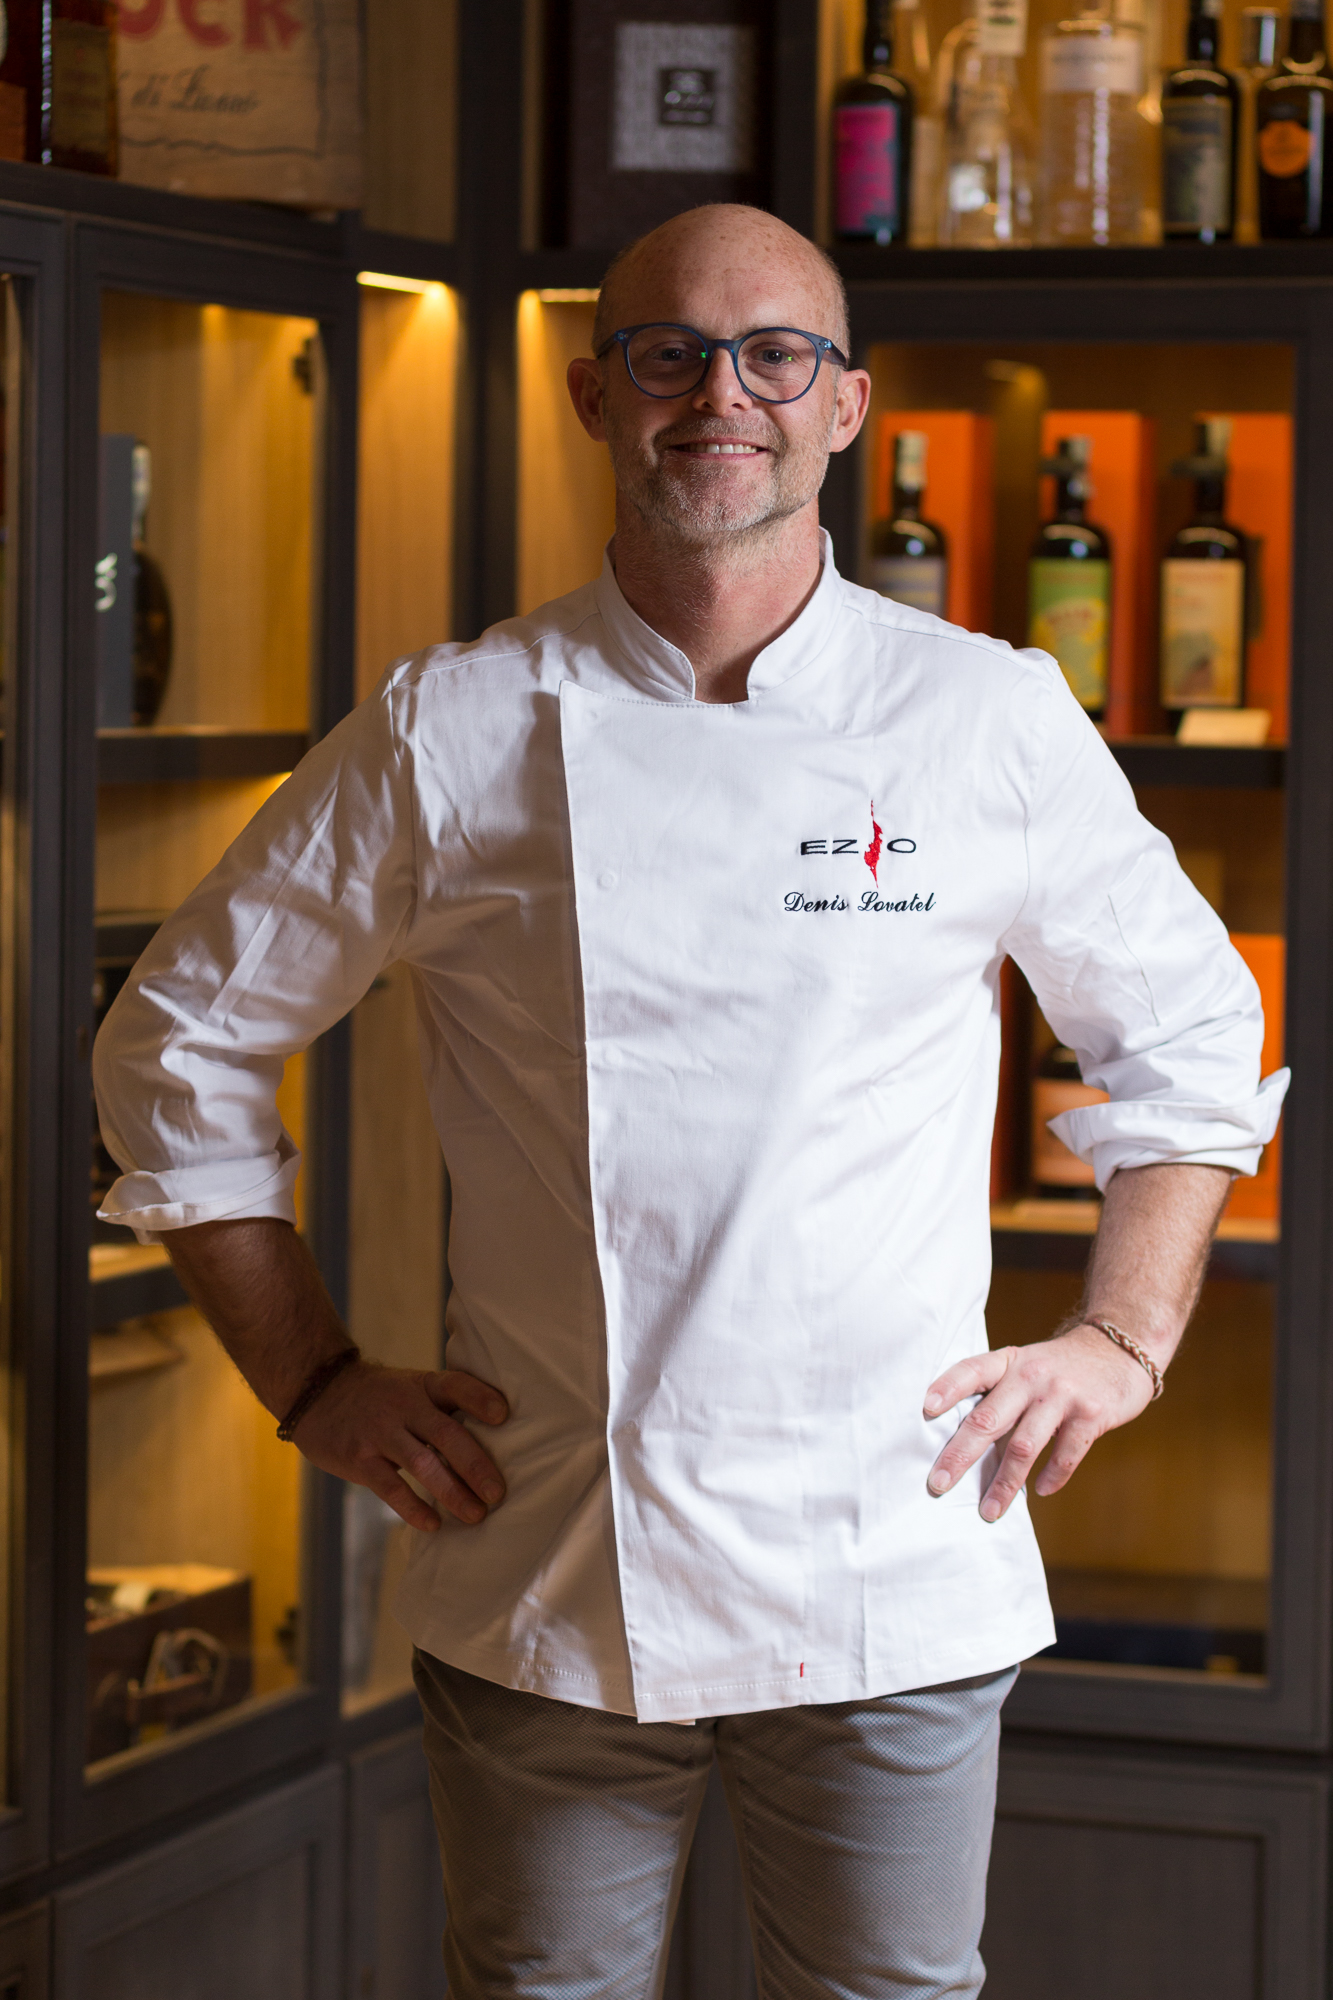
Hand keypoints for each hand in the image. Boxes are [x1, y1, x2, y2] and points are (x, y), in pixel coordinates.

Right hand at [292, 1359, 508, 1531]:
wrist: (317, 1393)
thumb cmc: (379, 1397)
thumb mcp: (411, 1387)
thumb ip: (443, 1408)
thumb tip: (496, 1440)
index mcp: (423, 1385)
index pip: (455, 1385)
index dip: (480, 1398)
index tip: (503, 1415)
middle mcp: (404, 1406)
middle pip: (446, 1433)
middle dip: (475, 1465)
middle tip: (498, 1493)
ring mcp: (380, 1433)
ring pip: (422, 1464)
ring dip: (452, 1492)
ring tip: (476, 1515)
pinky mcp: (359, 1459)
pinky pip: (390, 1487)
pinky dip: (413, 1508)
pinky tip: (433, 1525)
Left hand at [923, 1324, 1157, 1522]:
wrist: (1121, 1350)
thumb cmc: (1061, 1367)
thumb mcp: (1026, 1366)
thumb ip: (999, 1395)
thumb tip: (962, 1444)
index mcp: (1009, 1362)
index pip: (971, 1370)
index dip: (947, 1388)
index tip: (925, 1409)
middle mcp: (1031, 1376)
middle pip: (988, 1419)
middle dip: (960, 1455)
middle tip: (938, 1483)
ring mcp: (1062, 1395)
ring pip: (1023, 1447)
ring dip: (1004, 1484)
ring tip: (988, 1510)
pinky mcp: (1091, 1415)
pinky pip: (1065, 1455)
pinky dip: (1051, 1478)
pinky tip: (1040, 1491)